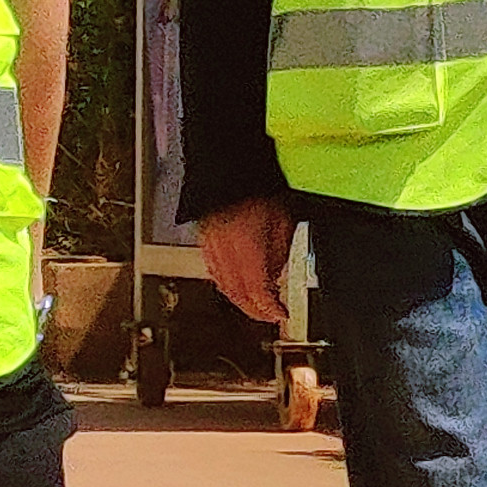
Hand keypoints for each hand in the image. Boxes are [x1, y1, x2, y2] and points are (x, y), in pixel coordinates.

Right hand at [197, 196, 297, 326]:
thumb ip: (279, 253)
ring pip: (223, 285)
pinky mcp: (204, 241)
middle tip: (269, 315)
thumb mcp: (282, 221)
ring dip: (240, 300)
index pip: (257, 291)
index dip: (270, 309)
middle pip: (238, 294)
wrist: (230, 170)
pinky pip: (214, 272)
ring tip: (255, 305)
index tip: (281, 314)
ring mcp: (211, 246)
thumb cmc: (257, 188)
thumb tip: (277, 273)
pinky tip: (234, 285)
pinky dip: (226, 284)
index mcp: (247, 247)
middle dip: (255, 310)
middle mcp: (225, 251)